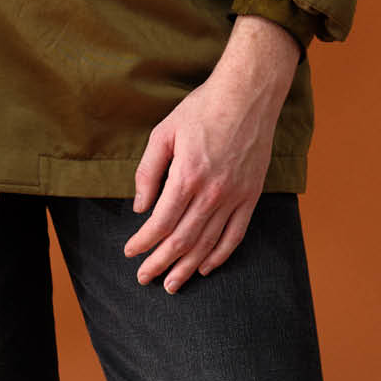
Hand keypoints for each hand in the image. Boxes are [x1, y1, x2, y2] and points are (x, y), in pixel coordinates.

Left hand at [123, 15, 298, 292]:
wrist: (246, 96)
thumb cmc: (201, 110)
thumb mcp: (164, 133)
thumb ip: (148, 172)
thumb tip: (139, 207)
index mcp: (186, 176)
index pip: (160, 223)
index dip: (143, 243)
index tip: (130, 253)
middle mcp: (211, 193)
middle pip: (182, 241)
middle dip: (160, 263)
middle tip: (144, 279)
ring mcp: (234, 197)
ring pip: (207, 244)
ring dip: (187, 268)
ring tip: (171, 284)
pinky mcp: (250, 196)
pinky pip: (235, 235)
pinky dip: (219, 255)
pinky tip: (205, 267)